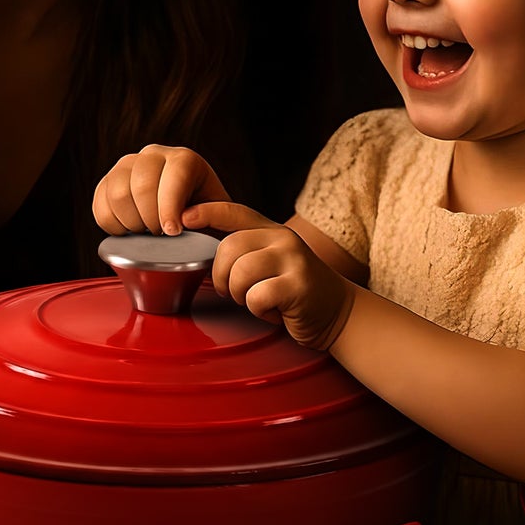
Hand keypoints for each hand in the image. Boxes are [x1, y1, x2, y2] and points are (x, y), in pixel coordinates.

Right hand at [92, 144, 228, 235]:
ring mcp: (127, 166)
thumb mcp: (223, 216)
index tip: (172, 232)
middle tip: (162, 236)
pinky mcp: (107, 182)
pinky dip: (113, 226)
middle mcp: (153, 154)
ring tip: (148, 232)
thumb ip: (216, 216)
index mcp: (184, 159)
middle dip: (151, 220)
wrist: (187, 218)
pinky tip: (131, 231)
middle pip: (141, 187)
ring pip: (117, 194)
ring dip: (132, 223)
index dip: (169, 209)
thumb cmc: (207, 218)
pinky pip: (100, 206)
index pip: (172, 178)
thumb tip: (185, 219)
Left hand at [185, 201, 356, 349]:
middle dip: (222, 277)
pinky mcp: (298, 285)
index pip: (235, 212)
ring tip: (258, 300)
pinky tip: (275, 311)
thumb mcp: (273, 261)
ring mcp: (293, 260)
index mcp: (272, 230)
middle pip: (229, 248)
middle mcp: (283, 239)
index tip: (184, 218)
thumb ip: (246, 250)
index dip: (207, 212)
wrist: (339, 313)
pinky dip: (259, 311)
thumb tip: (201, 249)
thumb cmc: (294, 290)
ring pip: (240, 273)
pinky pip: (256, 297)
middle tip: (237, 293)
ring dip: (241, 295)